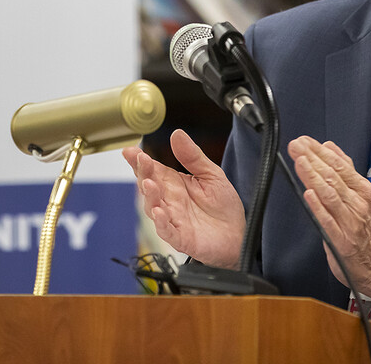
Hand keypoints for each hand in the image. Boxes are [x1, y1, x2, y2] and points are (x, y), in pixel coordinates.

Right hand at [122, 128, 244, 268]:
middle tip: (142, 160)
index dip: (140, 161)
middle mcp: (169, 201)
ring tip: (149, 184)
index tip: (131, 150)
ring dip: (150, 196)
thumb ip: (193, 156)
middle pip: (149, 186)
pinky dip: (161, 222)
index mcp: (174, 184)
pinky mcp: (181, 238)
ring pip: (153, 208)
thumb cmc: (223, 206)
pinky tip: (159, 212)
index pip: (152, 170)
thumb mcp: (211, 174)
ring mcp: (173, 220)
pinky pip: (167, 231)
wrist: (240, 235)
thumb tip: (177, 133)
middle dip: (142, 173)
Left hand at [289, 136, 370, 304]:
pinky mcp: (342, 240)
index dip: (319, 152)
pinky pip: (329, 222)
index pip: (339, 165)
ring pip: (331, 195)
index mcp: (362, 190)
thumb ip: (345, 170)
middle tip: (295, 146)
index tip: (303, 141)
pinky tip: (308, 195)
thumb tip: (328, 146)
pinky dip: (319, 208)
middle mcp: (358, 203)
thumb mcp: (359, 194)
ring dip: (314, 177)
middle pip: (333, 177)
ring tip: (300, 163)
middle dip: (313, 159)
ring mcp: (350, 222)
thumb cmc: (363, 228)